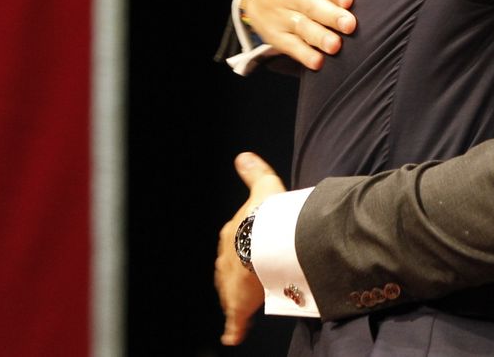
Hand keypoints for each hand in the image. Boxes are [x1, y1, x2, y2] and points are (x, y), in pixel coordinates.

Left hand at [216, 152, 288, 345]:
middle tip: (246, 286)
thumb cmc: (265, 215)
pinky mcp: (239, 303)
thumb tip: (243, 156)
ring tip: (245, 310)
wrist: (262, 239)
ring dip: (237, 302)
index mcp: (232, 235)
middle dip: (236, 279)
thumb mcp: (263, 188)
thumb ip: (254, 174)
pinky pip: (235, 320)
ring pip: (231, 295)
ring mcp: (231, 284)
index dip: (238, 254)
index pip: (232, 246)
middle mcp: (227, 259)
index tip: (245, 259)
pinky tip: (232, 336)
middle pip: (230, 273)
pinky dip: (233, 328)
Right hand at [243, 0, 360, 70]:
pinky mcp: (276, 35)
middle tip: (349, 25)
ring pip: (301, 27)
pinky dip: (303, 55)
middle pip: (311, 5)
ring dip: (318, 38)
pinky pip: (289, 47)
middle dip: (330, 16)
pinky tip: (317, 63)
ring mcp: (282, 15)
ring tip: (335, 46)